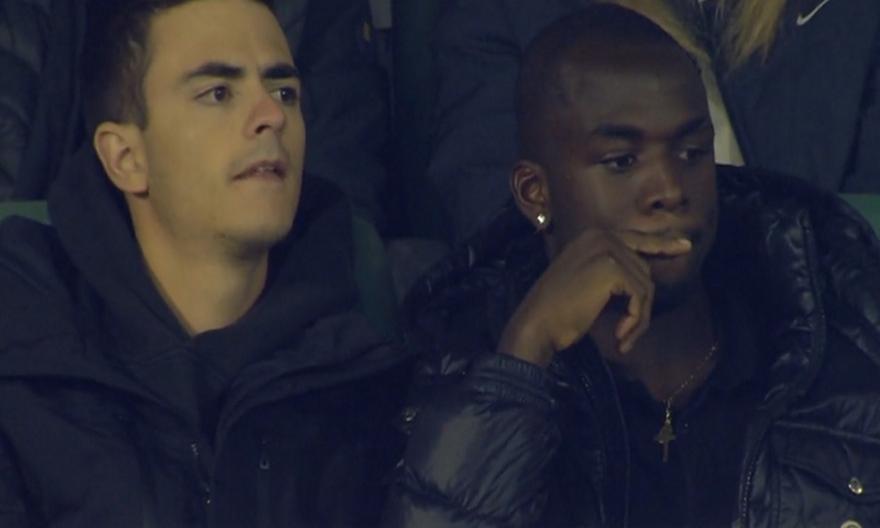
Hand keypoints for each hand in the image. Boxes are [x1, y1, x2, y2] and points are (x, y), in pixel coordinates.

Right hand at [496, 229, 691, 366]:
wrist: (536, 324)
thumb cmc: (558, 311)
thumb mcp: (587, 282)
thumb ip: (614, 271)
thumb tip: (648, 273)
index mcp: (593, 235)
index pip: (637, 239)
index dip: (662, 244)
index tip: (685, 247)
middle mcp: (601, 235)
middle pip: (644, 269)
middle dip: (641, 306)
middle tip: (628, 333)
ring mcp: (607, 249)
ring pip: (646, 286)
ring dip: (638, 318)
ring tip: (622, 337)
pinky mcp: (612, 267)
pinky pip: (641, 296)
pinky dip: (636, 320)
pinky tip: (620, 336)